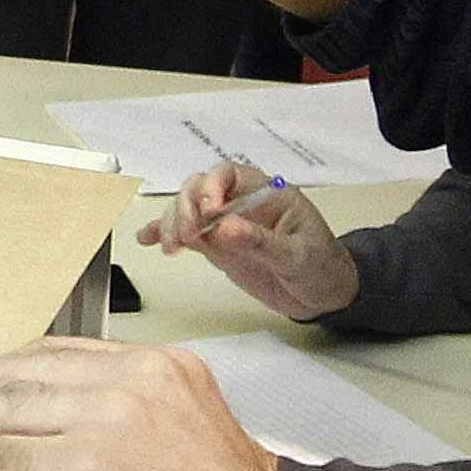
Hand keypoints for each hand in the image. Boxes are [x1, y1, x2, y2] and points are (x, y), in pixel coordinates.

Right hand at [140, 163, 359, 319]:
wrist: (323, 296)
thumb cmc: (320, 268)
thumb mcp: (297, 256)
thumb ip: (261, 242)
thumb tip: (225, 228)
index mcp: (267, 193)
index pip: (229, 174)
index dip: (211, 187)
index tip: (207, 214)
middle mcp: (242, 202)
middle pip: (199, 188)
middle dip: (185, 207)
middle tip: (185, 237)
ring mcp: (226, 224)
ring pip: (187, 209)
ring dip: (171, 222)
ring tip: (171, 247)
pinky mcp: (217, 245)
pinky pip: (187, 234)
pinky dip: (164, 234)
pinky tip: (147, 240)